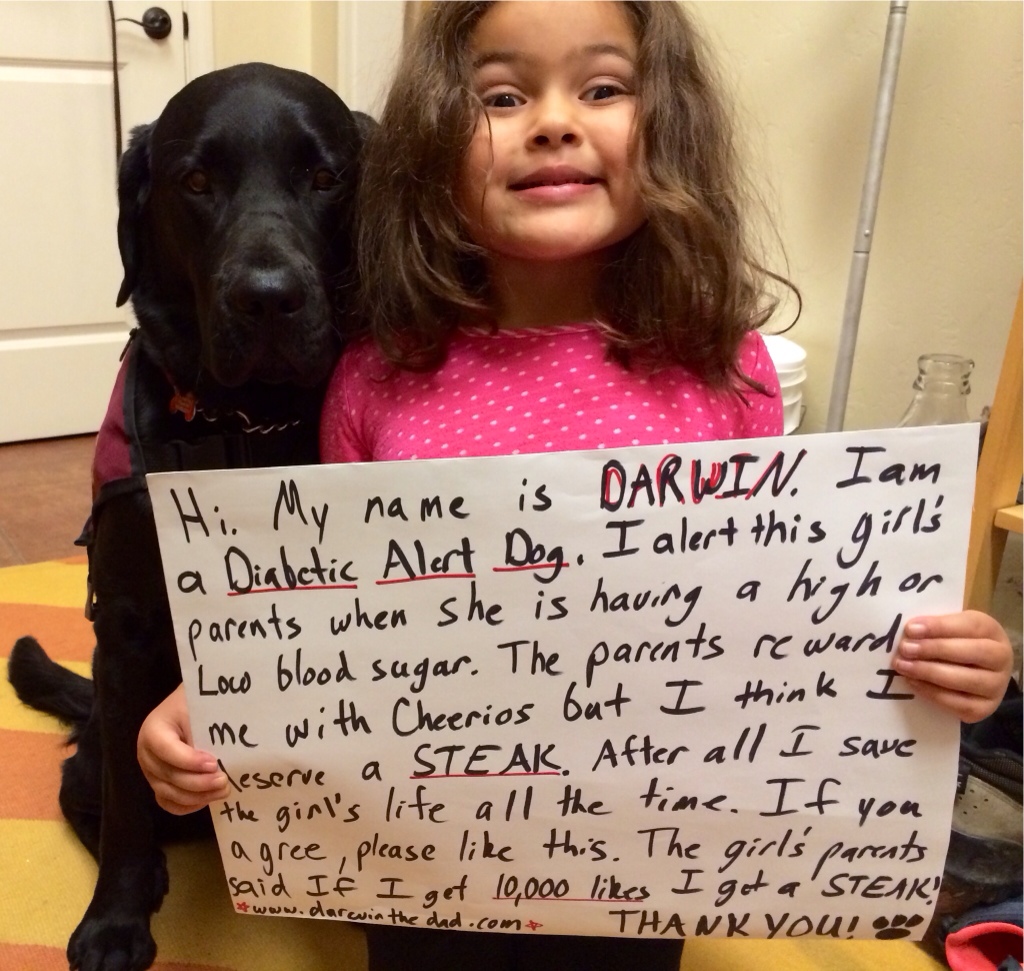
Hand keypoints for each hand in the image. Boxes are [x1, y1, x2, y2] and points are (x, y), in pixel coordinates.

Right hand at [137, 683, 229, 813]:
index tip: (214, 764)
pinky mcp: (158, 783)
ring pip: (169, 793)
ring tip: (222, 790)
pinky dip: (187, 805)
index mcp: (153, 730)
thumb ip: (203, 735)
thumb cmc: (195, 706)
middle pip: (168, 775)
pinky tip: (207, 799)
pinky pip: (168, 802)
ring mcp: (150, 771)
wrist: (187, 706)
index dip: (189, 761)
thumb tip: (219, 762)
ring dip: (197, 797)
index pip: (166, 750)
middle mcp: (146, 753)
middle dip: (199, 783)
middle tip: (224, 780)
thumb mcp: (198, 711)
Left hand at [893, 610, 1014, 722]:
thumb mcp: (949, 628)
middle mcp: (1002, 658)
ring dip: (929, 672)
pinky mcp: (985, 708)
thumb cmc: (954, 643)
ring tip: (903, 666)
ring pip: (965, 680)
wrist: (970, 673)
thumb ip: (934, 627)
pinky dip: (932, 693)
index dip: (940, 627)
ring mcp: (996, 686)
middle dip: (934, 650)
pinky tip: (913, 682)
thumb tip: (910, 631)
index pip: (970, 625)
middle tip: (905, 648)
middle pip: (972, 652)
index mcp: (991, 630)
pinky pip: (959, 704)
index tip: (911, 629)